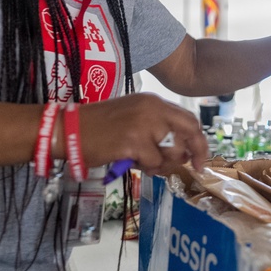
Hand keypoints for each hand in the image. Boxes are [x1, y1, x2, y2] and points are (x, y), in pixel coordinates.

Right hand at [79, 93, 207, 175]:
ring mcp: (144, 124)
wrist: (71, 130)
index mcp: (153, 101)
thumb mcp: (134, 117)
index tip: (200, 157)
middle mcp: (153, 109)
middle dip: (194, 152)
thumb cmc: (100, 127)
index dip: (198, 139)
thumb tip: (184, 149)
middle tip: (189, 166)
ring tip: (145, 162)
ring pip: (173, 151)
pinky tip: (134, 164)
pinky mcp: (134, 142)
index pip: (188, 118)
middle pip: (189, 131)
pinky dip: (147, 168)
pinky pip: (154, 163)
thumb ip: (158, 127)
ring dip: (163, 164)